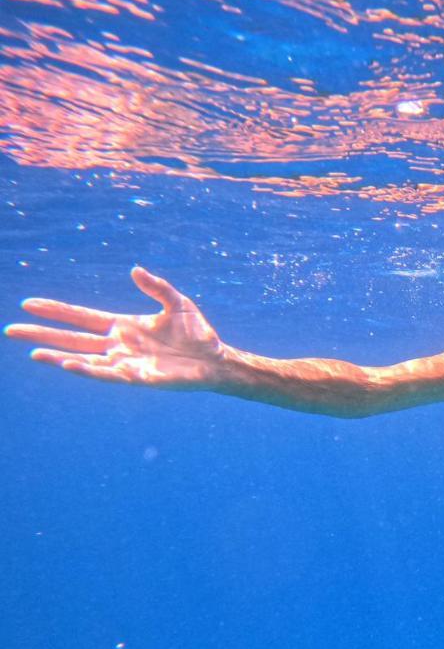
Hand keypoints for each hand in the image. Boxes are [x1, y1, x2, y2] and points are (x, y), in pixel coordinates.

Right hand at [5, 266, 223, 388]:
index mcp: (123, 325)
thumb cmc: (197, 333)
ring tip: (35, 352)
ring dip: (59, 356)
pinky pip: (108, 375)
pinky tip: (68, 364)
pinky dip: (88, 370)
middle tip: (11, 330)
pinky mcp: (138, 378)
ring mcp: (126, 362)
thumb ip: (156, 287)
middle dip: (43, 335)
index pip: (81, 317)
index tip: (29, 304)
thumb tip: (134, 269)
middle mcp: (119, 345)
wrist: (217, 359)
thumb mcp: (177, 302)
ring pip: (84, 359)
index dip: (56, 311)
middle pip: (73, 339)